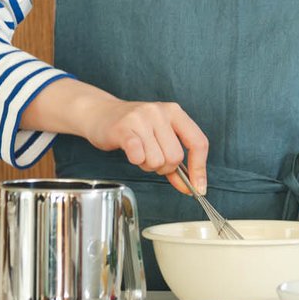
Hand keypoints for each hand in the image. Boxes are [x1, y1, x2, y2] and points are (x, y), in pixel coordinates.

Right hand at [75, 91, 209, 191]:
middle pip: (176, 157)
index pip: (198, 142)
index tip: (198, 188)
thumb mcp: (159, 137)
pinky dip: (137, 160)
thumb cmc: (132, 128)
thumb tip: (192, 186)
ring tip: (139, 153)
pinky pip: (138, 155)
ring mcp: (141, 118)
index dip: (200, 169)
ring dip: (147, 165)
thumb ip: (176, 162)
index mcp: (175, 112)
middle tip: (151, 159)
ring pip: (157, 160)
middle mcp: (160, 112)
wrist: (98, 112)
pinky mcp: (123, 128)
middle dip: (164, 168)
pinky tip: (131, 153)